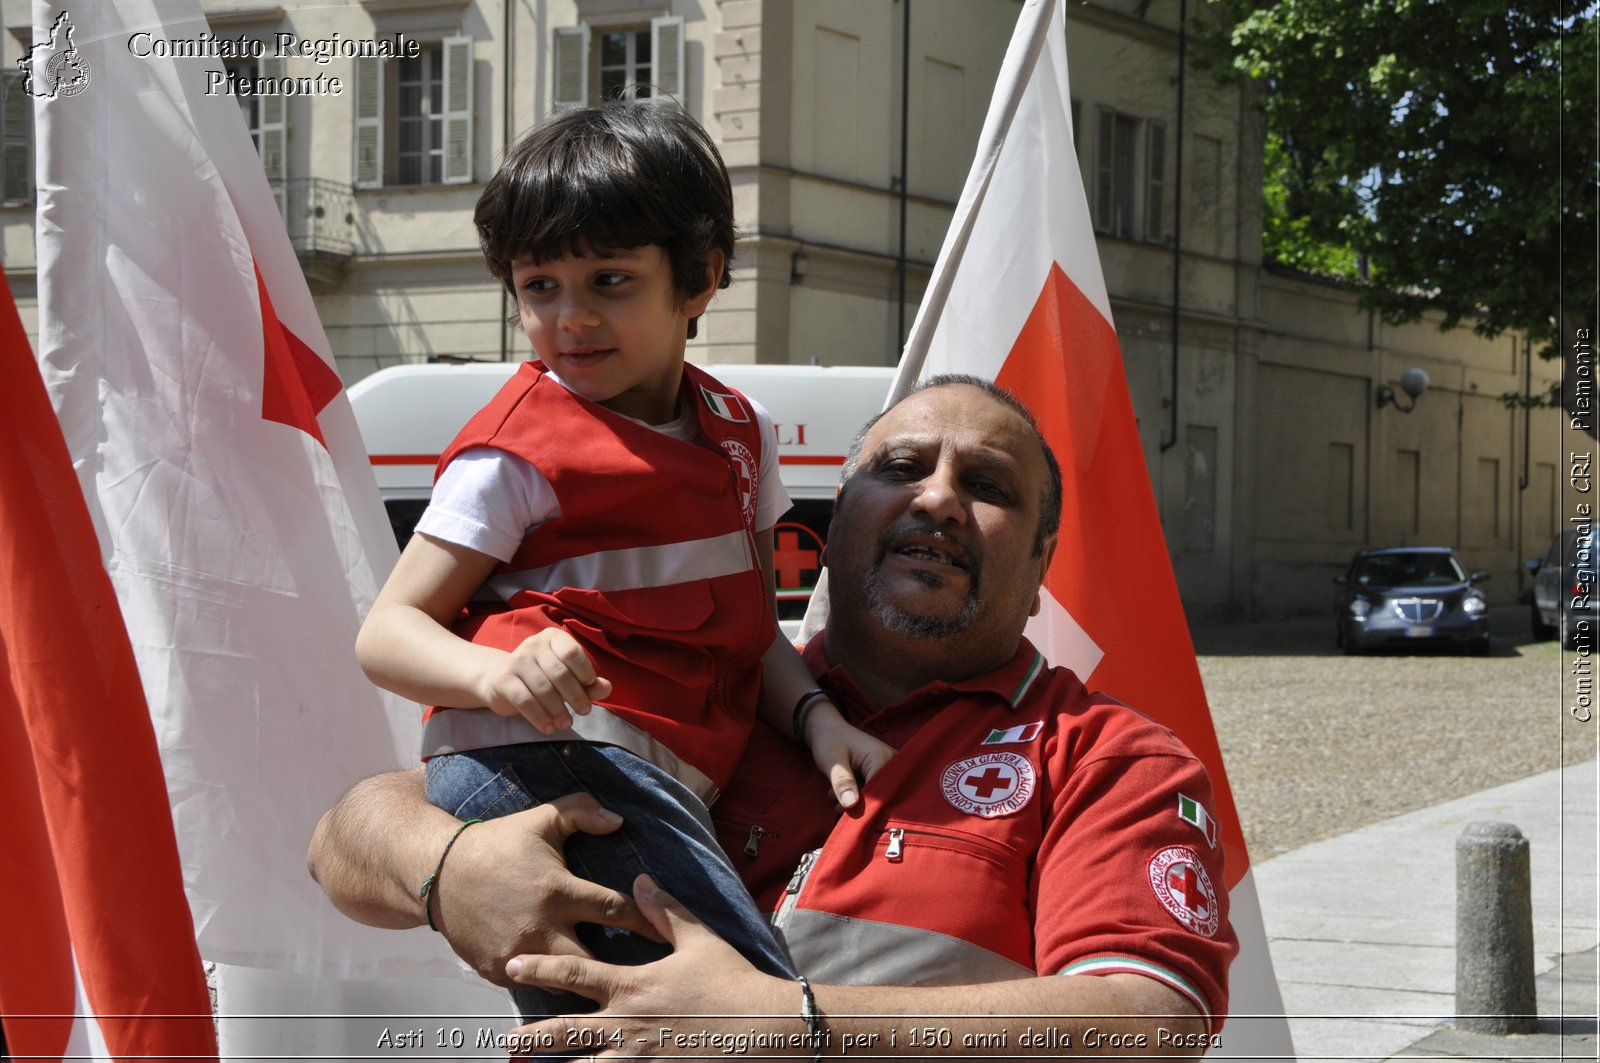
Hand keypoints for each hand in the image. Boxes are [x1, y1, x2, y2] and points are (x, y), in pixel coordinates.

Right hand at [430, 793, 656, 986]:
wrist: (439, 872)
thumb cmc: (498, 843)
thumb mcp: (541, 819)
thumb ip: (582, 812)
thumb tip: (619, 820)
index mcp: (557, 890)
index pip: (614, 909)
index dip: (644, 920)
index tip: (664, 932)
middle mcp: (540, 927)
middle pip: (592, 962)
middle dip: (613, 966)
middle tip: (635, 969)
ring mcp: (517, 953)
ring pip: (562, 982)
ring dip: (579, 979)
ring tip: (601, 980)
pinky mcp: (497, 970)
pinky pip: (532, 986)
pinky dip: (546, 983)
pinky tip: (561, 980)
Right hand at [478, 628, 612, 731]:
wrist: (501, 680)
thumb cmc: (543, 677)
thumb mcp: (568, 677)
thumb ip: (589, 683)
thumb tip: (607, 688)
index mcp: (552, 637)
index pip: (572, 652)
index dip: (584, 672)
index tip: (590, 688)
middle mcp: (533, 644)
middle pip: (560, 673)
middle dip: (576, 696)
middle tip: (584, 711)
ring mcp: (516, 660)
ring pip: (543, 689)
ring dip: (559, 711)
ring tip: (567, 724)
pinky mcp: (503, 680)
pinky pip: (525, 701)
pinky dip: (540, 718)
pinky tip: (549, 728)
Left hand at [504, 875, 792, 1055]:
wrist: (763, 1028)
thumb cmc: (731, 982)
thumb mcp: (699, 939)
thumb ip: (664, 910)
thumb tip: (640, 879)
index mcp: (633, 986)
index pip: (575, 974)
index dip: (541, 968)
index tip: (514, 965)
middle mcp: (627, 1025)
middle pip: (567, 1032)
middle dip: (534, 1036)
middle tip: (507, 1039)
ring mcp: (637, 1059)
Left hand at [802, 700, 895, 808]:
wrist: (829, 731)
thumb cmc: (830, 741)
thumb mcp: (832, 761)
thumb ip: (842, 782)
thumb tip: (851, 805)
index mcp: (882, 756)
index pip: (879, 792)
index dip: (862, 805)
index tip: (842, 809)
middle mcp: (891, 762)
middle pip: (880, 796)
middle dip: (856, 803)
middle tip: (834, 800)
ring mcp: (889, 768)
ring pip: (875, 796)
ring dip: (853, 800)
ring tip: (833, 793)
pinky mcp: (883, 773)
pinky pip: (873, 792)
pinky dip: (856, 796)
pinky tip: (841, 791)